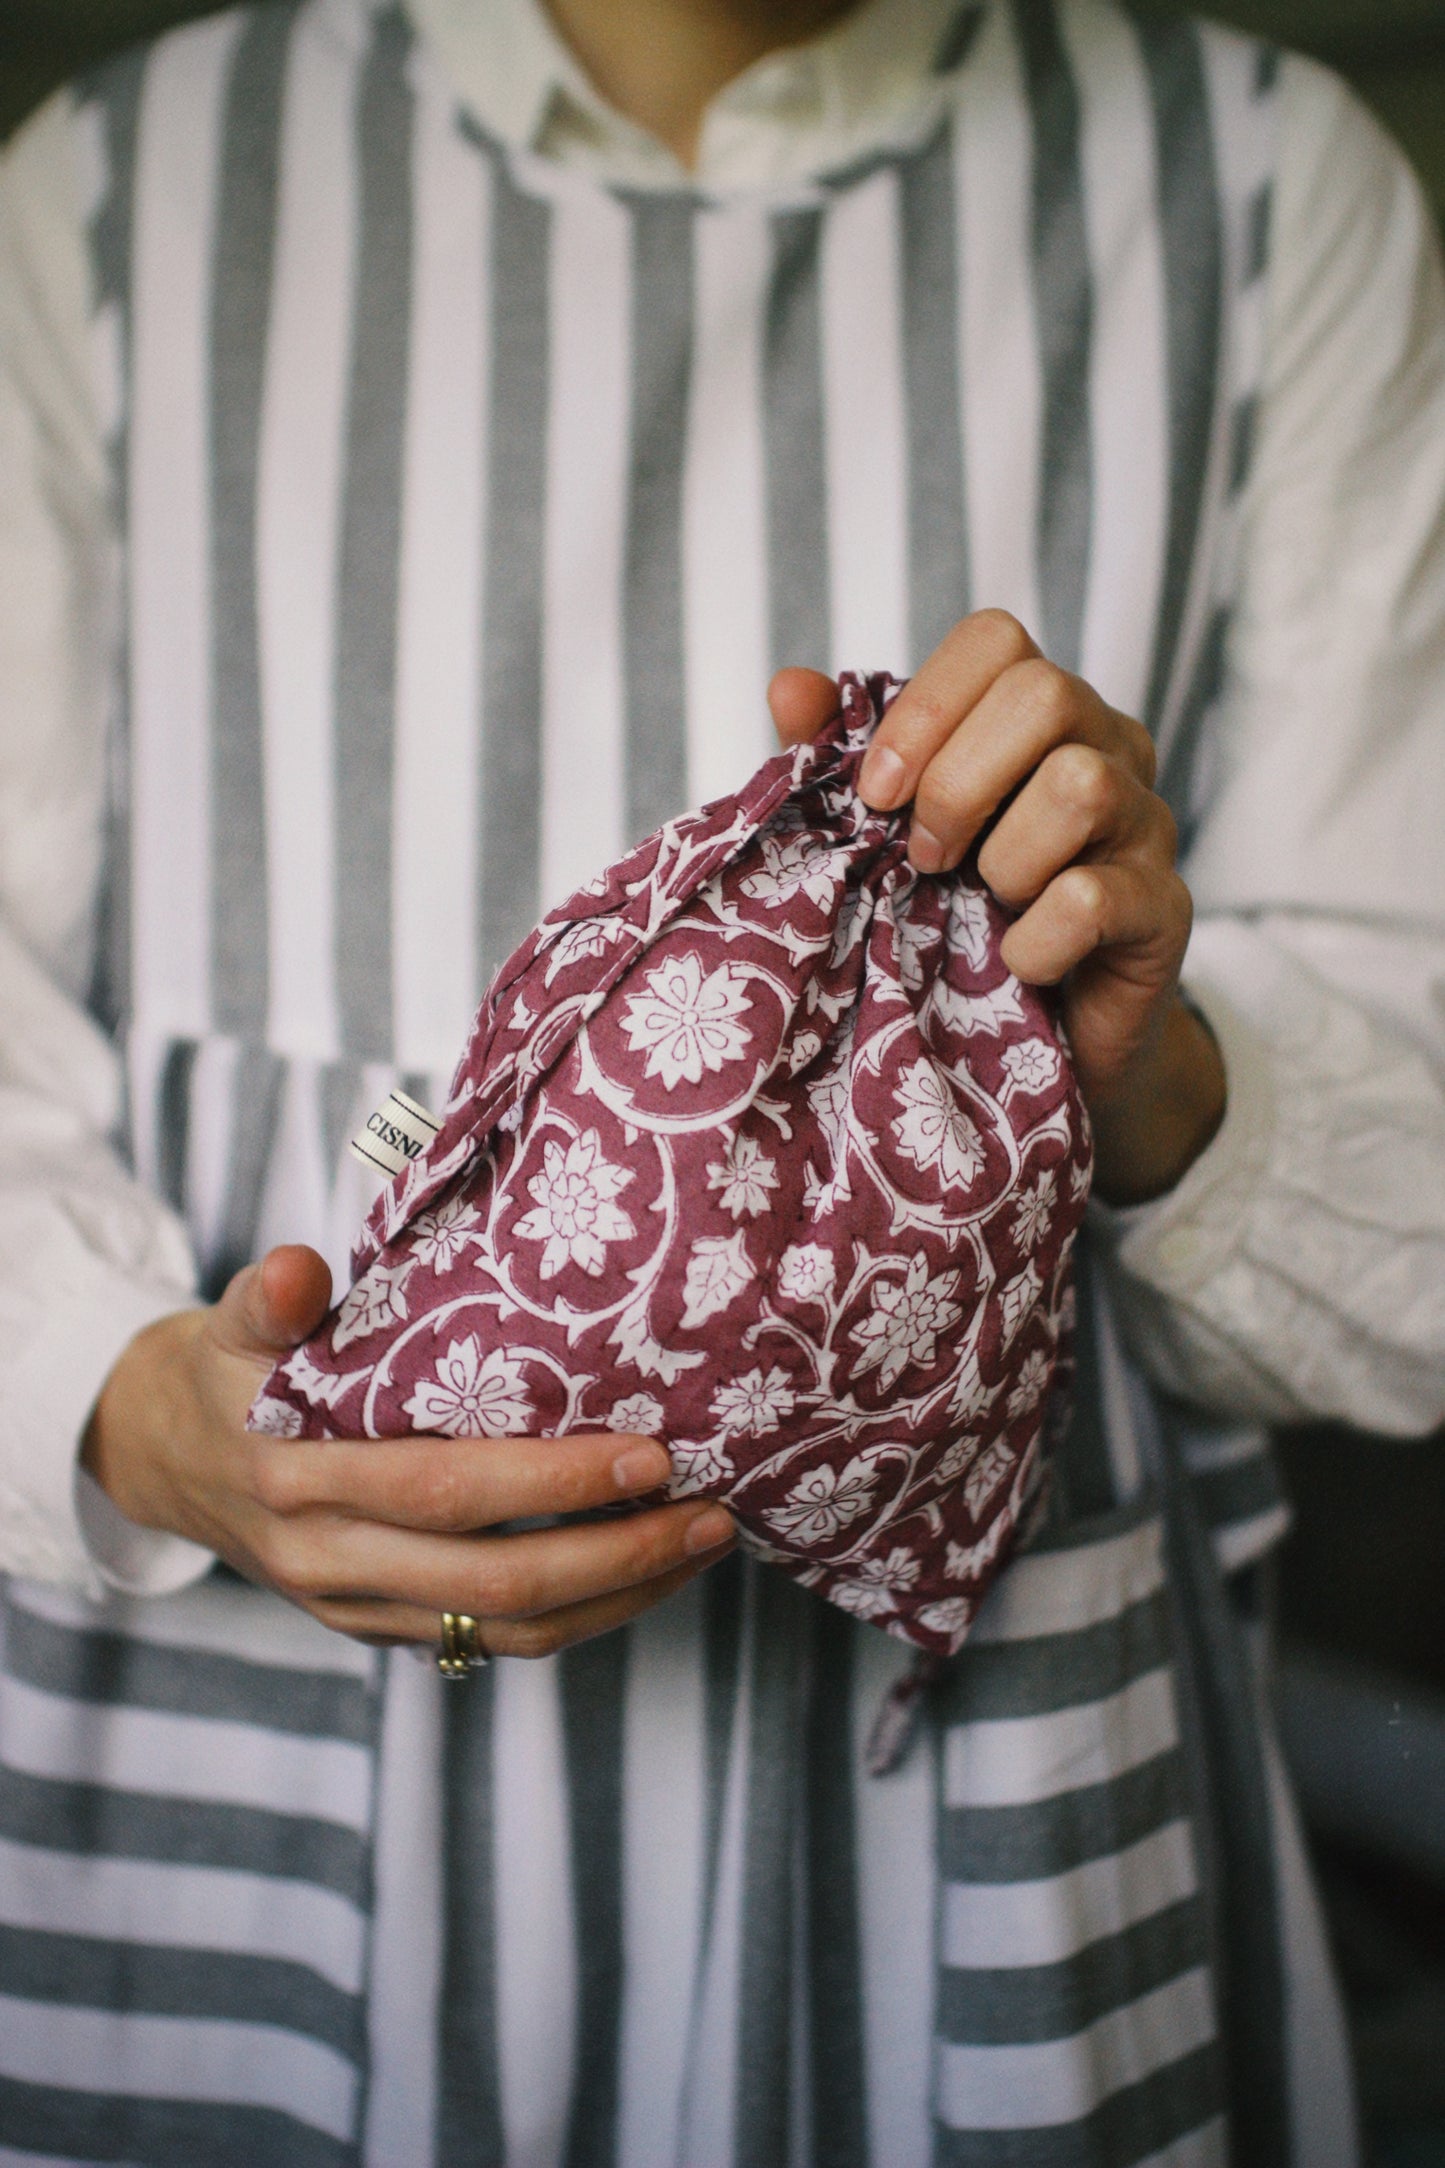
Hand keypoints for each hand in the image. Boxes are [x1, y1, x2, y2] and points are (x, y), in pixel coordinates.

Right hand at [82, 1244, 733, 1653]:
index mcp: (298, 1476)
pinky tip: (644, 1574)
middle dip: (617, 1554)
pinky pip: (490, 1641)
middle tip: (711, 1513)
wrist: (165, 1460)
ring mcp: (356, 1606)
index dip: (550, 1483)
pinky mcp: (379, 1628)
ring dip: (617, 1597)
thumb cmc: (225, 1373)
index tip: (649, 1455)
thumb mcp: (229, 1322)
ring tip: (703, 1544)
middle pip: (494, 1580)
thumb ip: (267, 1297)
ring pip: (505, 1627)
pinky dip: (577, 1617)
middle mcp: (330, 1557)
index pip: (443, 1490)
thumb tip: (295, 1266)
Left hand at [769, 611, 1225, 1204]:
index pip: (997, 641)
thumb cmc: (963, 918)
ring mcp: (1148, 826)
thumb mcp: (893, 833)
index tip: (876, 793)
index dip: (925, 707)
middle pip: (1046, 693)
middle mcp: (1111, 749)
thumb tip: (789, 688)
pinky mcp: (1164, 910)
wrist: (1047, 1041)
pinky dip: (1032, 940)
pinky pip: (1091, 898)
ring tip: (981, 904)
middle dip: (956, 782)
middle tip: (924, 857)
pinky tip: (1016, 962)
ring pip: (1080, 785)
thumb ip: (839, 757)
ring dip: (1002, 859)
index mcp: (1043, 715)